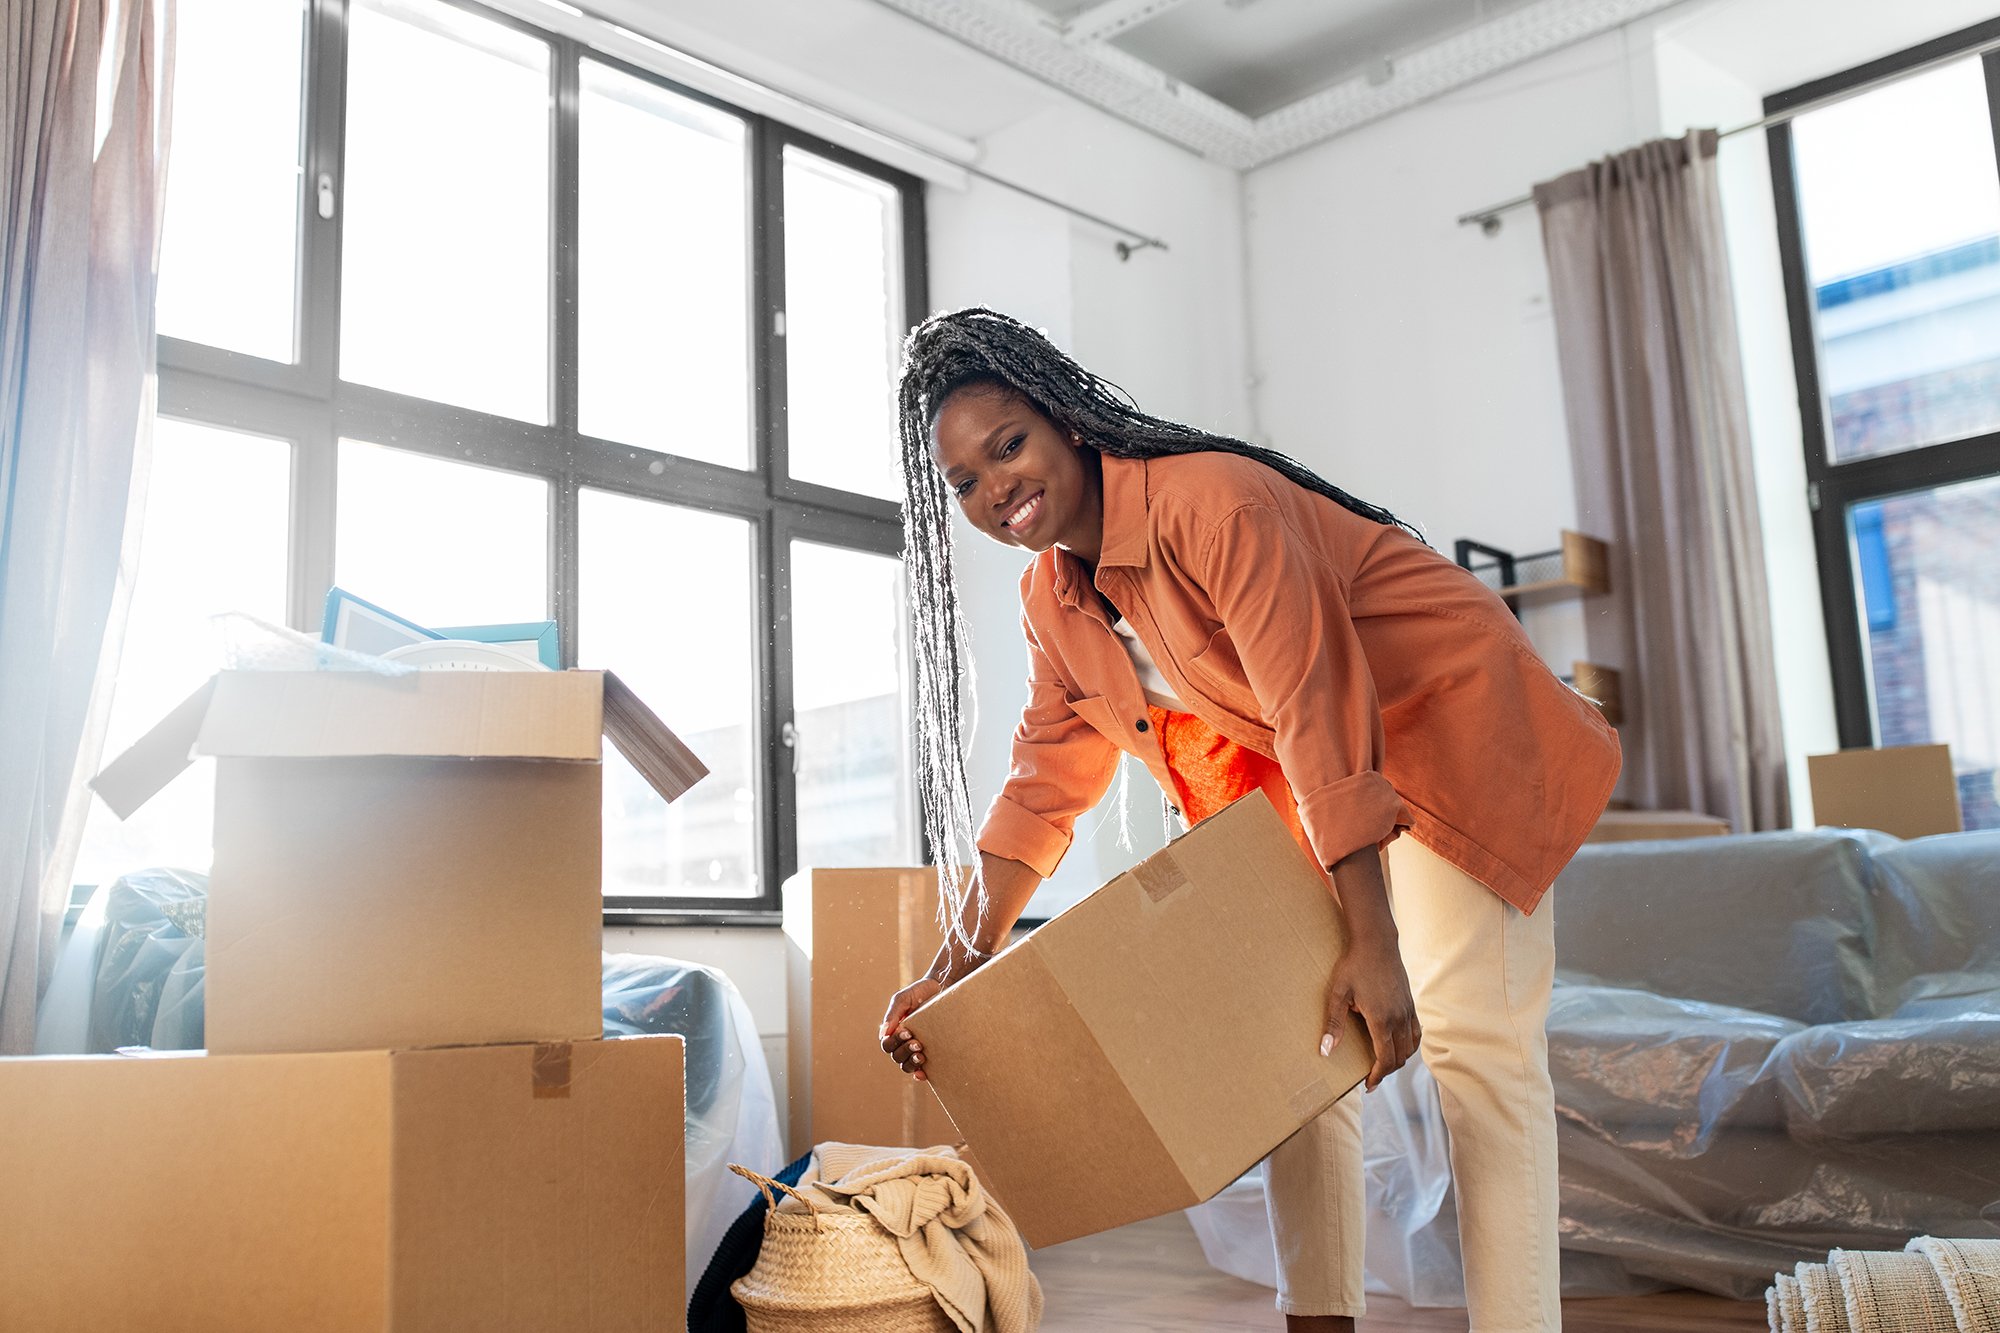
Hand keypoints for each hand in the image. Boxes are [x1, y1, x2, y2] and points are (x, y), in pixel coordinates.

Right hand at [879, 978, 943, 1081]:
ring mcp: (916, 1048)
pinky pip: (921, 1070)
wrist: (942, 988)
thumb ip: (892, 1014)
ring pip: (906, 1065)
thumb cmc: (920, 992)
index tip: (907, 1032)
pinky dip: (919, 1074)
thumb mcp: (903, 999)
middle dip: (905, 1052)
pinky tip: (923, 1073)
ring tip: (921, 1056)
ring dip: (911, 1063)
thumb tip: (883, 1034)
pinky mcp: (930, 1053)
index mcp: (894, 1031)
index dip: (894, 1042)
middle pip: (896, 1056)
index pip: (887, 1045)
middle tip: (917, 1043)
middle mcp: (903, 1042)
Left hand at [1322, 937, 1419, 1091]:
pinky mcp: (1411, 1004)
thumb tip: (1325, 1051)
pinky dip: (1409, 1046)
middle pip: (1400, 1058)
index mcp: (1382, 1020)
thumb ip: (1334, 1024)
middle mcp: (1400, 1019)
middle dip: (1386, 1072)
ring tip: (1383, 1065)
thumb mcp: (1338, 993)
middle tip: (1371, 1078)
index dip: (1377, 1076)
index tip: (1368, 1085)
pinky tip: (1398, 1046)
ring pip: (1410, 1047)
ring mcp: (1408, 1011)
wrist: (1376, 943)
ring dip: (1398, 1060)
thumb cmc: (1354, 966)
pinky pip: (1416, 1033)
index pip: (1385, 1059)